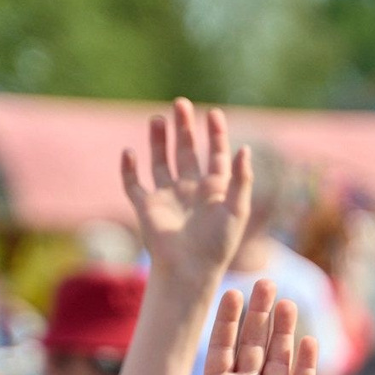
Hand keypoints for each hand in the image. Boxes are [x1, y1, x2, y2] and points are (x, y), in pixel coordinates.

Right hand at [120, 98, 250, 287]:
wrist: (190, 270)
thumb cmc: (217, 245)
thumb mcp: (237, 210)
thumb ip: (241, 180)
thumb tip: (245, 149)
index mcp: (214, 191)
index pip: (215, 155)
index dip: (216, 134)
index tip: (214, 113)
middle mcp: (190, 190)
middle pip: (186, 152)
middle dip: (184, 129)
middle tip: (181, 104)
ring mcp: (167, 197)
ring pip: (160, 162)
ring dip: (158, 141)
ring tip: (158, 118)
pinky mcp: (146, 207)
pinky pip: (134, 184)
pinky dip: (129, 169)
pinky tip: (130, 152)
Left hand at [122, 280, 318, 374]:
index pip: (223, 348)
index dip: (228, 321)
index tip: (232, 292)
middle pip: (255, 345)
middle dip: (260, 314)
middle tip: (266, 282)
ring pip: (280, 359)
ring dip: (285, 331)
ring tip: (289, 302)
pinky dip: (306, 364)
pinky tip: (309, 341)